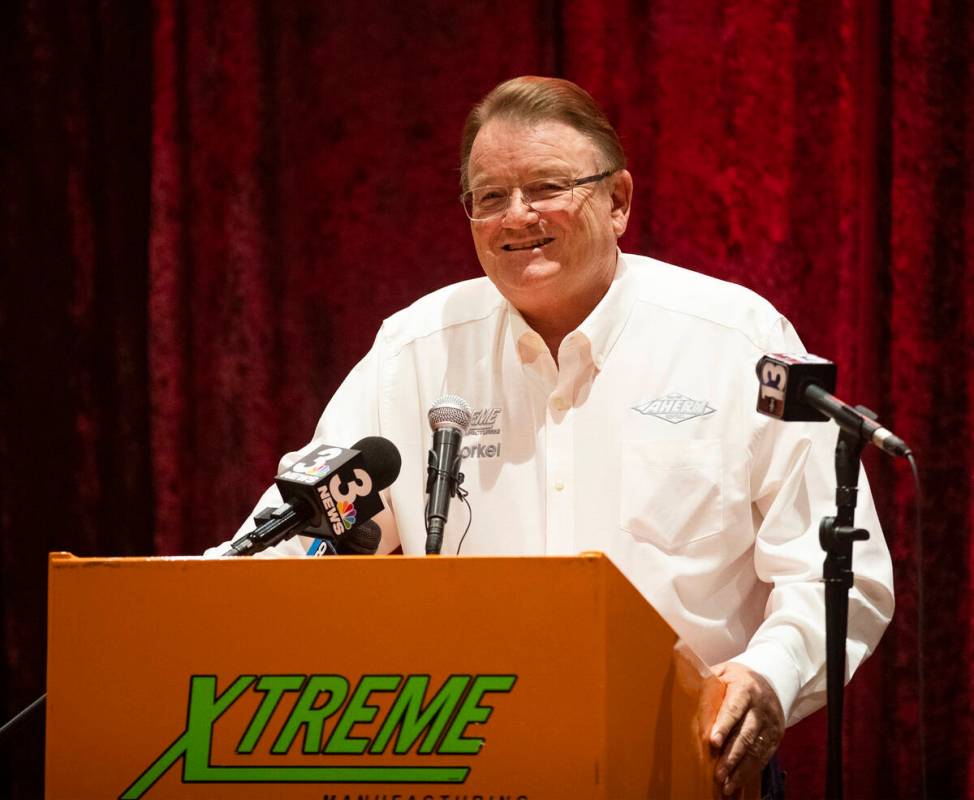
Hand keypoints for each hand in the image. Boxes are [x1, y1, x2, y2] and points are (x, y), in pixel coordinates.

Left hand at [709, 661, 784, 796]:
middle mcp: (760, 708)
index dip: (724, 725)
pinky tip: (738, 782)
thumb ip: (708, 682)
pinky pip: (763, 756)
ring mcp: (770, 723)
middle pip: (746, 734)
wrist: (771, 680)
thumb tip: (686, 693)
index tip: (713, 742)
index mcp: (745, 688)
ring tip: (726, 784)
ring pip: (756, 749)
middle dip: (731, 755)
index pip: (734, 709)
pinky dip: (750, 771)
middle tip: (718, 773)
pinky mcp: (775, 736)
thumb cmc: (737, 678)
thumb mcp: (723, 672)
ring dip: (740, 769)